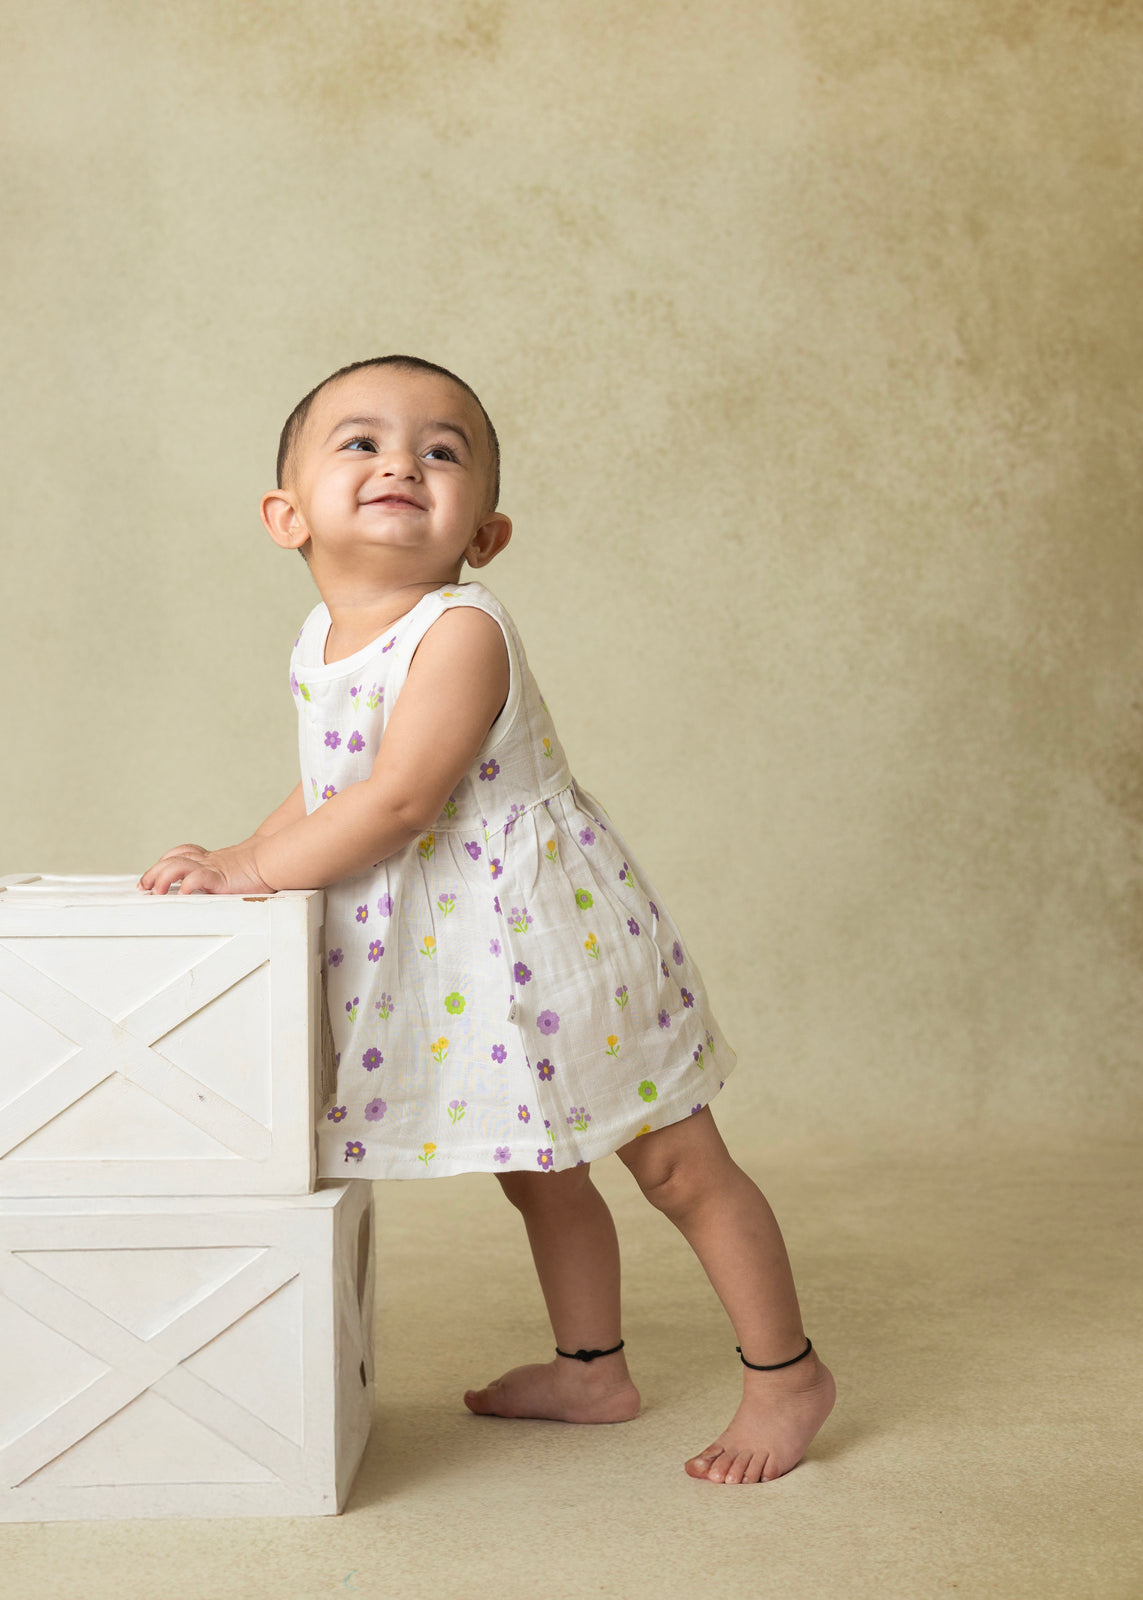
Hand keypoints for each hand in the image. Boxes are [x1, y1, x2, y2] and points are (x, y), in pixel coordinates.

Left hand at [138, 839, 273, 896]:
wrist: (271, 862)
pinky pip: (198, 878)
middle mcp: (206, 861)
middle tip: (144, 886)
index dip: (161, 863)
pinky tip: (181, 893)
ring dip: (163, 877)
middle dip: (154, 872)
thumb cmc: (255, 870)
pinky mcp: (220, 877)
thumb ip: (216, 878)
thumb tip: (204, 890)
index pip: (178, 854)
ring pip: (178, 864)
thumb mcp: (230, 872)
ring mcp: (212, 867)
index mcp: (208, 859)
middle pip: (172, 859)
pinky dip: (187, 885)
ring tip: (156, 891)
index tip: (149, 879)